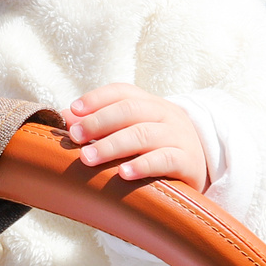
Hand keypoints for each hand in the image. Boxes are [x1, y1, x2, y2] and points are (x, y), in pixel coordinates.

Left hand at [65, 83, 208, 189]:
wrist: (199, 168)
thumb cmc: (155, 148)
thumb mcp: (130, 131)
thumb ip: (100, 124)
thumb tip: (65, 117)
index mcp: (149, 103)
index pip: (122, 91)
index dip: (97, 98)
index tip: (74, 110)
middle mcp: (165, 115)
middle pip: (130, 110)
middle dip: (99, 122)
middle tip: (75, 137)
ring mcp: (179, 137)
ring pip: (144, 134)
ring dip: (112, 145)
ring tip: (88, 158)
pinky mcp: (188, 162)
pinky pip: (165, 160)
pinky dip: (142, 165)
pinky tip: (123, 173)